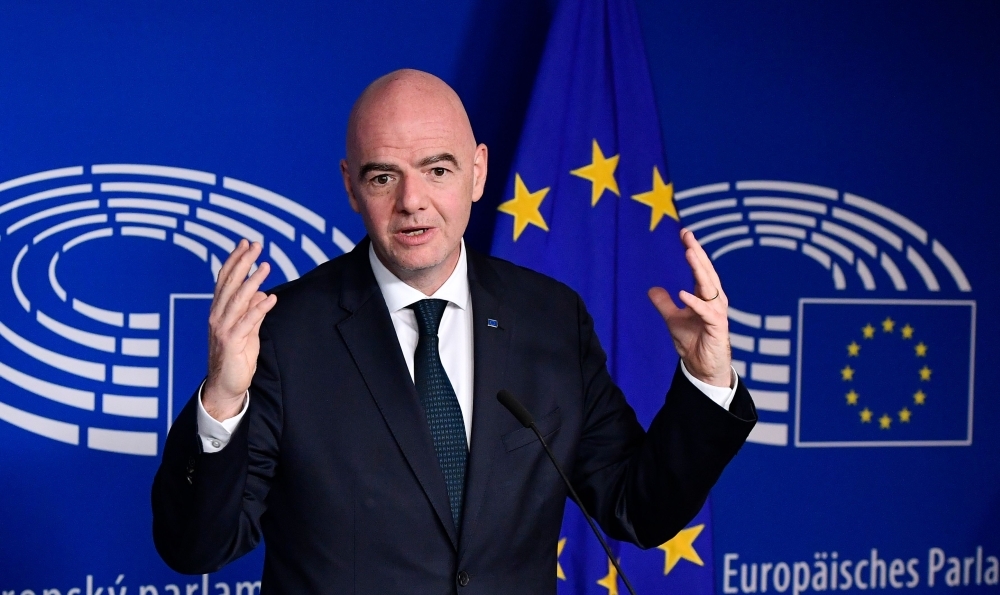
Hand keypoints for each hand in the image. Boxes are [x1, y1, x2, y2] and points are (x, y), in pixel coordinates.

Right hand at [203, 240, 277, 420]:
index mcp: (219, 310)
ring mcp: (223, 329)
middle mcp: (217, 316)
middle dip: (243, 262)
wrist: (226, 385)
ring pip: (238, 300)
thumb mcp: (247, 330)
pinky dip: (259, 309)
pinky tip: (271, 298)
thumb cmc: (236, 357)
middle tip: (256, 245)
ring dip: (253, 281)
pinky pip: (247, 322)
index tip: (245, 243)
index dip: (235, 260)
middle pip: (230, 284)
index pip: (225, 279)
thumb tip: (262, 293)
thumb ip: (252, 311)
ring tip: (266, 266)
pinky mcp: (232, 343)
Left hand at [648, 228, 731, 386]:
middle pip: (706, 272)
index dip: (693, 251)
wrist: (702, 367)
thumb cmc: (693, 342)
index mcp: (705, 296)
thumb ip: (664, 304)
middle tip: (688, 236)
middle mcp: (714, 301)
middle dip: (697, 253)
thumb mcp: (673, 319)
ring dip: (699, 270)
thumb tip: (652, 288)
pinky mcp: (717, 327)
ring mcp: (717, 313)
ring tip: (689, 253)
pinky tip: (683, 294)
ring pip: (709, 287)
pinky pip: (706, 312)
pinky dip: (695, 302)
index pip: (699, 269)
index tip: (685, 234)